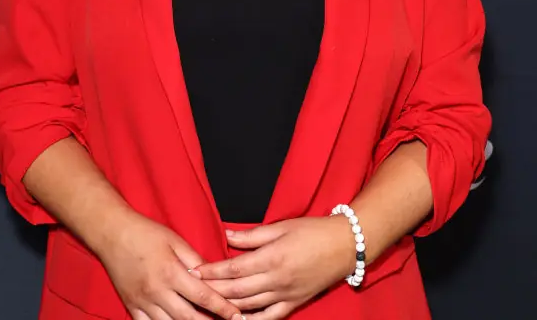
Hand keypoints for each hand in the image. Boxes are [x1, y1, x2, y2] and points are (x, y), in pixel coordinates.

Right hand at [98, 211, 244, 319]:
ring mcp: (143, 302)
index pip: (203, 296)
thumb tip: (213, 274)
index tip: (237, 316)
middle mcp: (157, 291)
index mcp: (171, 272)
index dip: (222, 308)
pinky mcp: (132, 307)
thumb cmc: (145, 233)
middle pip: (189, 318)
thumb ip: (195, 259)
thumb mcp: (175, 240)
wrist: (112, 234)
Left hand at [193, 217, 354, 318]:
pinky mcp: (294, 303)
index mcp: (272, 257)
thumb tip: (228, 234)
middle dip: (212, 290)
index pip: (234, 268)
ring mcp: (285, 295)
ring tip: (207, 304)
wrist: (345, 245)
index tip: (195, 271)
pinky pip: (269, 317)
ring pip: (249, 306)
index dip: (213, 271)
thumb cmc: (313, 231)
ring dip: (226, 306)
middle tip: (192, 288)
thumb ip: (253, 235)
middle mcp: (276, 280)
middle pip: (237, 290)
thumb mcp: (282, 226)